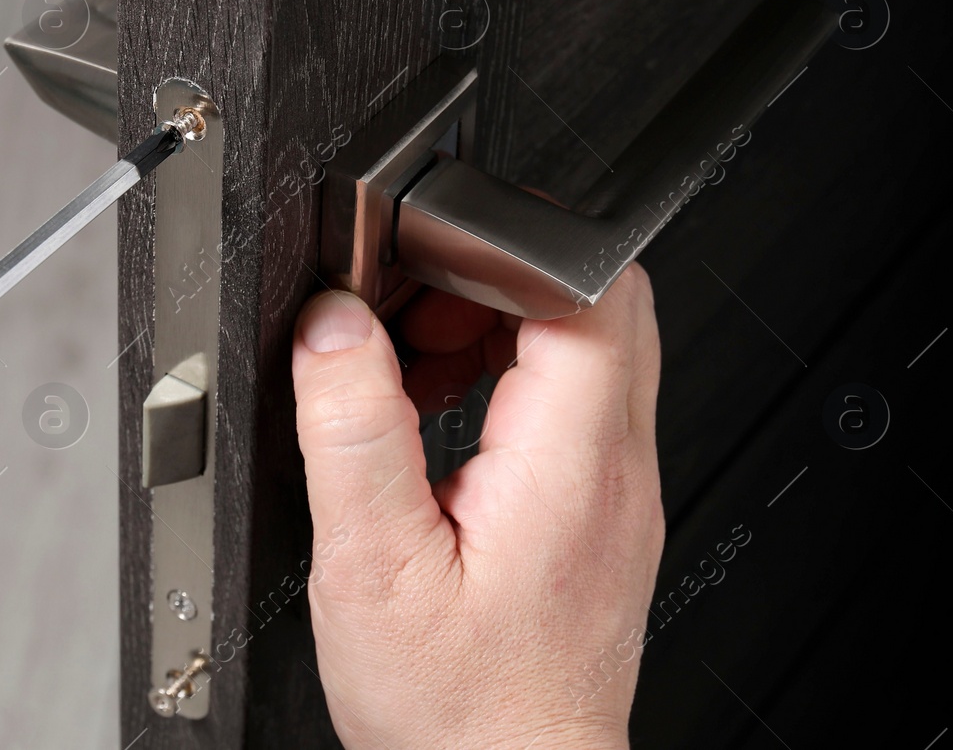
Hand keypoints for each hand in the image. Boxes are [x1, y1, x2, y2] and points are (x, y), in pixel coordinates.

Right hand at [291, 268, 662, 749]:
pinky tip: (442, 424)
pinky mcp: (603, 507)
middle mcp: (618, 466)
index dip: (501, 249)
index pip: (586, 288)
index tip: (423, 263)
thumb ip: (352, 432)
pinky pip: (573, 399)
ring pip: (586, 342)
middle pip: (594, 298)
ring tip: (415, 377)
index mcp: (571, 463)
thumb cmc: (459, 710)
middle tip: (410, 325)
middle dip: (490, 280)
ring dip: (495, 328)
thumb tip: (333, 324)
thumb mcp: (371, 569)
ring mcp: (620, 486)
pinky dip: (507, 380)